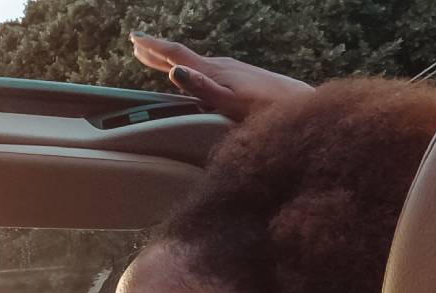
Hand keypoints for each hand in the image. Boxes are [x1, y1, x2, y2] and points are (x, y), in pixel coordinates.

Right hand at [130, 33, 313, 121]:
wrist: (301, 105)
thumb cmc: (267, 110)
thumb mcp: (231, 104)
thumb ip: (201, 89)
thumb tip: (174, 72)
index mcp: (213, 71)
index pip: (177, 55)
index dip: (153, 49)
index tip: (134, 39)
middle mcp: (221, 65)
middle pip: (182, 56)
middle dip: (158, 51)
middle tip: (137, 44)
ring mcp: (232, 69)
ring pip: (194, 61)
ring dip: (173, 59)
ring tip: (159, 58)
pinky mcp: (240, 76)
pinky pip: (206, 68)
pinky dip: (190, 67)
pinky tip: (196, 73)